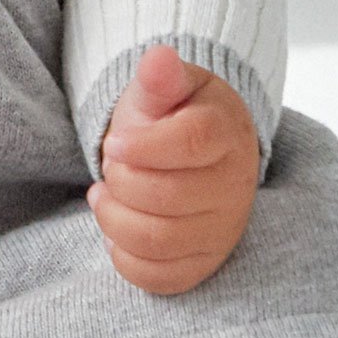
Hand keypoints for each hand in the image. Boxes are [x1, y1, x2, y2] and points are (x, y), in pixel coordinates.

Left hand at [85, 43, 259, 294]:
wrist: (195, 150)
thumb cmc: (175, 114)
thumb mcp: (166, 87)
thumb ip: (160, 77)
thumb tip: (159, 58)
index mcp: (226, 133)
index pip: (192, 143)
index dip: (144, 146)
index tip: (115, 143)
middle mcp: (234, 187)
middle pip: (168, 198)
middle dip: (121, 180)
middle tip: (110, 164)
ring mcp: (222, 230)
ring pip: (159, 241)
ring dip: (114, 218)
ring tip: (104, 193)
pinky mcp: (204, 262)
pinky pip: (161, 278)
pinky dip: (125, 256)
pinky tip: (117, 226)